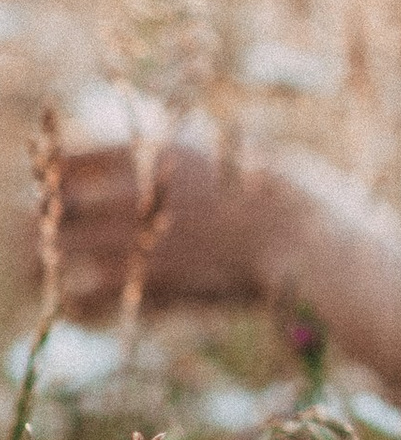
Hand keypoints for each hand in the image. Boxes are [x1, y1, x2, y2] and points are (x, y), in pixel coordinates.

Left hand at [50, 139, 290, 313]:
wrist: (313, 245)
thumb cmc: (297, 197)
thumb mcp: (246, 153)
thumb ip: (202, 147)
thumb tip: (183, 131)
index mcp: (160, 152)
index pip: (73, 158)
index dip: (59, 175)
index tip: (61, 189)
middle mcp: (138, 191)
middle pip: (55, 202)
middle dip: (48, 218)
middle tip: (52, 231)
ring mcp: (141, 238)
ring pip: (58, 248)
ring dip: (50, 259)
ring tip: (54, 271)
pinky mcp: (151, 281)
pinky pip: (87, 295)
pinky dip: (79, 303)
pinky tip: (82, 309)